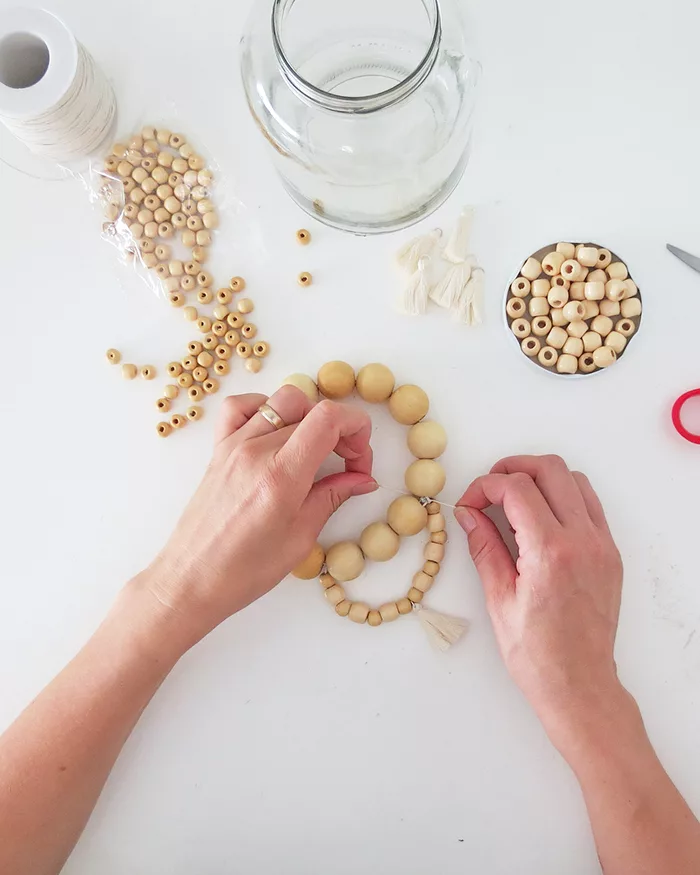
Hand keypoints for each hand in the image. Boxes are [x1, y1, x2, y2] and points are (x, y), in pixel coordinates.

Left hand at [138, 386, 376, 649]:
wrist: (191, 580)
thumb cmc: (243, 570)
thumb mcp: (300, 538)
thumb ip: (333, 498)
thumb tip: (361, 479)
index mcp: (281, 475)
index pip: (329, 418)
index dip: (357, 429)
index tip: (360, 460)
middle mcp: (256, 451)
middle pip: (312, 410)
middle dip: (341, 434)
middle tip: (346, 466)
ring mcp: (233, 446)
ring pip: (282, 401)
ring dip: (309, 417)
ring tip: (314, 449)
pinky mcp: (219, 450)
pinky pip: (241, 407)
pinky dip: (265, 408)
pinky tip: (276, 433)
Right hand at [455, 455, 623, 753]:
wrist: (580, 685)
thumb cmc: (537, 653)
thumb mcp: (499, 598)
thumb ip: (484, 546)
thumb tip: (468, 513)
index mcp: (551, 551)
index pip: (516, 488)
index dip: (484, 486)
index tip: (469, 503)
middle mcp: (583, 540)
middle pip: (550, 469)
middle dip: (512, 468)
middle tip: (489, 488)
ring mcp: (602, 545)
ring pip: (575, 480)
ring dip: (541, 478)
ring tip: (513, 499)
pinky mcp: (610, 553)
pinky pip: (590, 505)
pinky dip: (563, 497)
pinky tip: (540, 517)